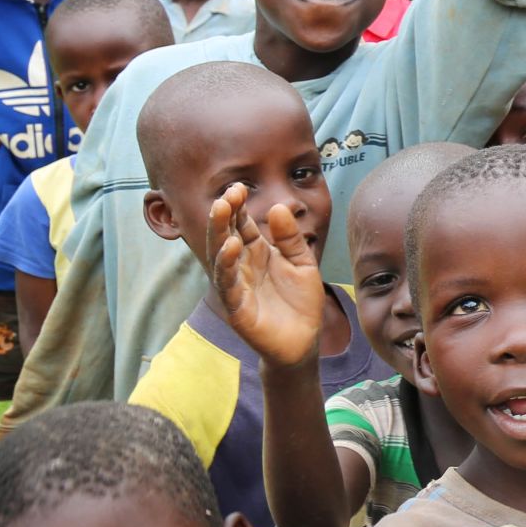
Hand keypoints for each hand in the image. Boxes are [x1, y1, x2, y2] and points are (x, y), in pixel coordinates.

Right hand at [210, 185, 326, 369]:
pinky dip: (227, 266)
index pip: (242, 224)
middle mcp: (242, 266)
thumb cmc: (300, 301)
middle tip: (227, 194)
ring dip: (220, 233)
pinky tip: (231, 248)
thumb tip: (278, 207)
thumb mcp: (303, 262)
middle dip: (224, 214)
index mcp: (257, 252)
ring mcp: (237, 286)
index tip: (238, 186)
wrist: (305, 340)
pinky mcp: (237, 308)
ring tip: (222, 211)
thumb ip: (291, 237)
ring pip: (221, 257)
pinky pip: (229, 284)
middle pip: (227, 235)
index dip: (238, 206)